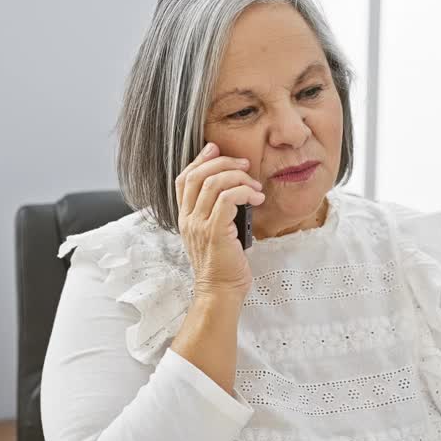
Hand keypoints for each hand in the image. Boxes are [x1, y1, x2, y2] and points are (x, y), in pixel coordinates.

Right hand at [174, 142, 265, 298]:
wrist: (220, 292)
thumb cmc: (224, 266)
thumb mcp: (216, 234)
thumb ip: (217, 213)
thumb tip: (235, 191)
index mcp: (186, 218)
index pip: (184, 179)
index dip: (199, 159)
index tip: (215, 149)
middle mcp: (188, 219)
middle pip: (198, 175)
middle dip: (223, 162)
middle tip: (244, 165)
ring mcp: (199, 225)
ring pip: (214, 183)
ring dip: (238, 177)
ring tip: (255, 186)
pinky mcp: (215, 232)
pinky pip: (228, 198)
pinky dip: (245, 192)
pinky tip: (256, 199)